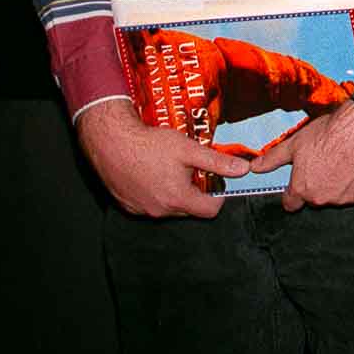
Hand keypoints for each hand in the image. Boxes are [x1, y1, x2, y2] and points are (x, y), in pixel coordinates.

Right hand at [76, 100, 249, 218]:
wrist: (110, 142)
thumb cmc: (148, 144)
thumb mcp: (189, 150)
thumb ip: (217, 162)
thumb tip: (242, 170)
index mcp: (178, 199)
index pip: (210, 211)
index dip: (218, 196)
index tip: (215, 181)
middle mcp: (159, 210)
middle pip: (189, 209)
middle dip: (195, 192)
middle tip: (190, 169)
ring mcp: (141, 210)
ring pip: (169, 207)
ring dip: (174, 193)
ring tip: (169, 169)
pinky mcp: (127, 205)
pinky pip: (149, 205)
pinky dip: (155, 193)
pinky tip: (151, 173)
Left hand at [251, 99, 353, 212]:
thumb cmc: (330, 133)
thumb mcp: (295, 143)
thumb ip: (273, 159)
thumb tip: (255, 167)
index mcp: (302, 188)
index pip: (291, 203)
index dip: (293, 193)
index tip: (299, 183)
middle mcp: (321, 198)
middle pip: (315, 198)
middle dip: (317, 185)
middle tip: (325, 163)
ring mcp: (344, 199)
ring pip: (336, 196)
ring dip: (337, 185)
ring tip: (343, 162)